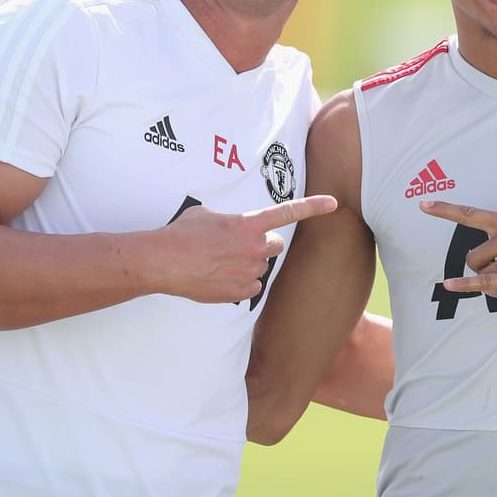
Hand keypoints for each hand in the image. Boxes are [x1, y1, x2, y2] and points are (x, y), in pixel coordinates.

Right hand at [160, 195, 336, 302]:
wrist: (162, 261)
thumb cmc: (181, 234)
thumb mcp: (206, 214)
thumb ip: (230, 220)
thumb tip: (231, 228)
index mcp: (248, 224)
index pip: (288, 212)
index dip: (313, 207)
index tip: (334, 204)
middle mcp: (254, 247)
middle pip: (275, 245)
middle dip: (263, 245)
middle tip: (238, 246)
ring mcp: (250, 271)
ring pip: (260, 267)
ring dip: (246, 265)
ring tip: (218, 263)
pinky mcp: (242, 292)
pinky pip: (252, 287)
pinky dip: (239, 284)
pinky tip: (218, 278)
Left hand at [419, 199, 496, 297]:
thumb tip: (489, 270)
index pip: (472, 213)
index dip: (445, 210)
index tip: (422, 204)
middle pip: (473, 255)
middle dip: (480, 268)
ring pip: (481, 271)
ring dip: (489, 282)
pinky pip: (485, 282)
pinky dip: (465, 285)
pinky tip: (449, 286)